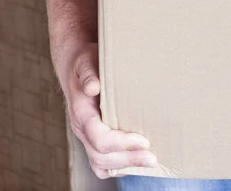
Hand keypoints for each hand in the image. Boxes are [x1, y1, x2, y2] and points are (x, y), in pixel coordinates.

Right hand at [64, 43, 157, 178]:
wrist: (77, 67)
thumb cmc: (87, 63)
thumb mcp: (88, 62)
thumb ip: (90, 74)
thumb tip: (93, 87)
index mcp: (81, 112)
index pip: (99, 138)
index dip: (121, 143)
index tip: (144, 141)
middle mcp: (82, 129)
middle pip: (100, 156)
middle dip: (128, 159)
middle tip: (153, 158)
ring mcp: (86, 136)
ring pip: (100, 163)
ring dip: (126, 166)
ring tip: (150, 162)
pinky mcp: (93, 139)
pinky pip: (101, 163)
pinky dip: (118, 167)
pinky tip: (136, 163)